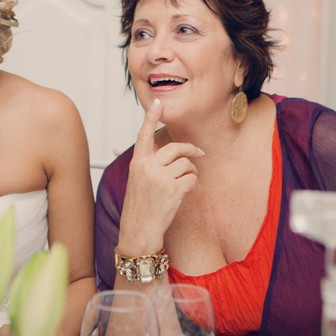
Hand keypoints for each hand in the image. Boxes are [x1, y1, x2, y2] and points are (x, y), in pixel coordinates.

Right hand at [118, 99, 202, 254]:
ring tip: (184, 184)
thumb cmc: (139, 209)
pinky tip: (185, 193)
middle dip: (190, 150)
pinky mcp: (173, 189)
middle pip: (175, 148)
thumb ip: (150, 166)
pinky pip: (192, 178)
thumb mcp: (138, 182)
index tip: (158, 103)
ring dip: (191, 173)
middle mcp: (147, 167)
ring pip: (186, 164)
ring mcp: (160, 177)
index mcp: (137, 163)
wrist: (138, 232)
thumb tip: (173, 156)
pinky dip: (193, 184)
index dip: (151, 118)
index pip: (143, 135)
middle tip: (199, 153)